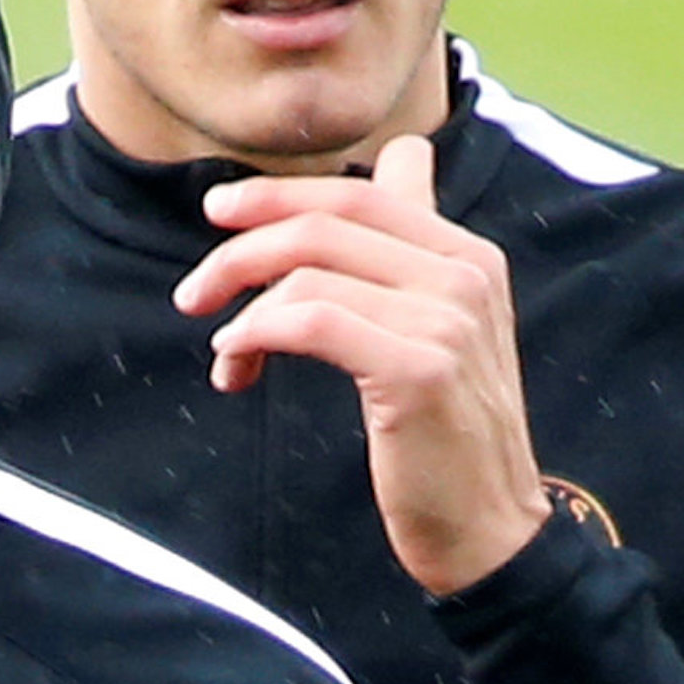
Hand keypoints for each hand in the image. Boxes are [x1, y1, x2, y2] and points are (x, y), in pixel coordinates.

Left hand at [172, 134, 550, 594]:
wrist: (490, 529)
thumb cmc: (444, 433)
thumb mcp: (440, 323)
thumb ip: (411, 246)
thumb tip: (404, 154)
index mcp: (467, 255)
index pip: (357, 194)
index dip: (277, 195)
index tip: (218, 212)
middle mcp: (465, 275)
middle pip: (325, 224)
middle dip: (240, 250)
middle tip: (193, 293)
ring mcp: (447, 320)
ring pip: (308, 274)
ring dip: (243, 310)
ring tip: (227, 353)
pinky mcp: (419, 369)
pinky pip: (310, 323)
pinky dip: (257, 335)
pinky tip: (238, 361)